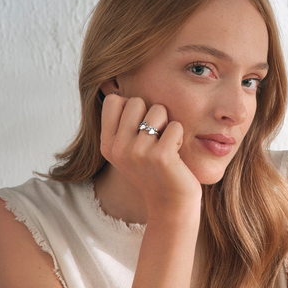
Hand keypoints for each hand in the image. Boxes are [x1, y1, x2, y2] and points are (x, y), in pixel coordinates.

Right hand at [100, 94, 201, 222]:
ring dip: (168, 125)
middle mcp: (118, 148)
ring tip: (166, 146)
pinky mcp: (160, 156)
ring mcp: (138, 152)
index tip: (141, 127)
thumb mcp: (129, 149)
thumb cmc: (155, 171)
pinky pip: (175, 126)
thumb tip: (117, 84)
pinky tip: (176, 154)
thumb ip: (123, 123)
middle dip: (152, 114)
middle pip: (136, 101)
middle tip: (156, 138)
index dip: (132, 107)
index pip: (114, 100)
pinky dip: (180, 136)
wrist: (171, 204)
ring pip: (158, 110)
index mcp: (107, 144)